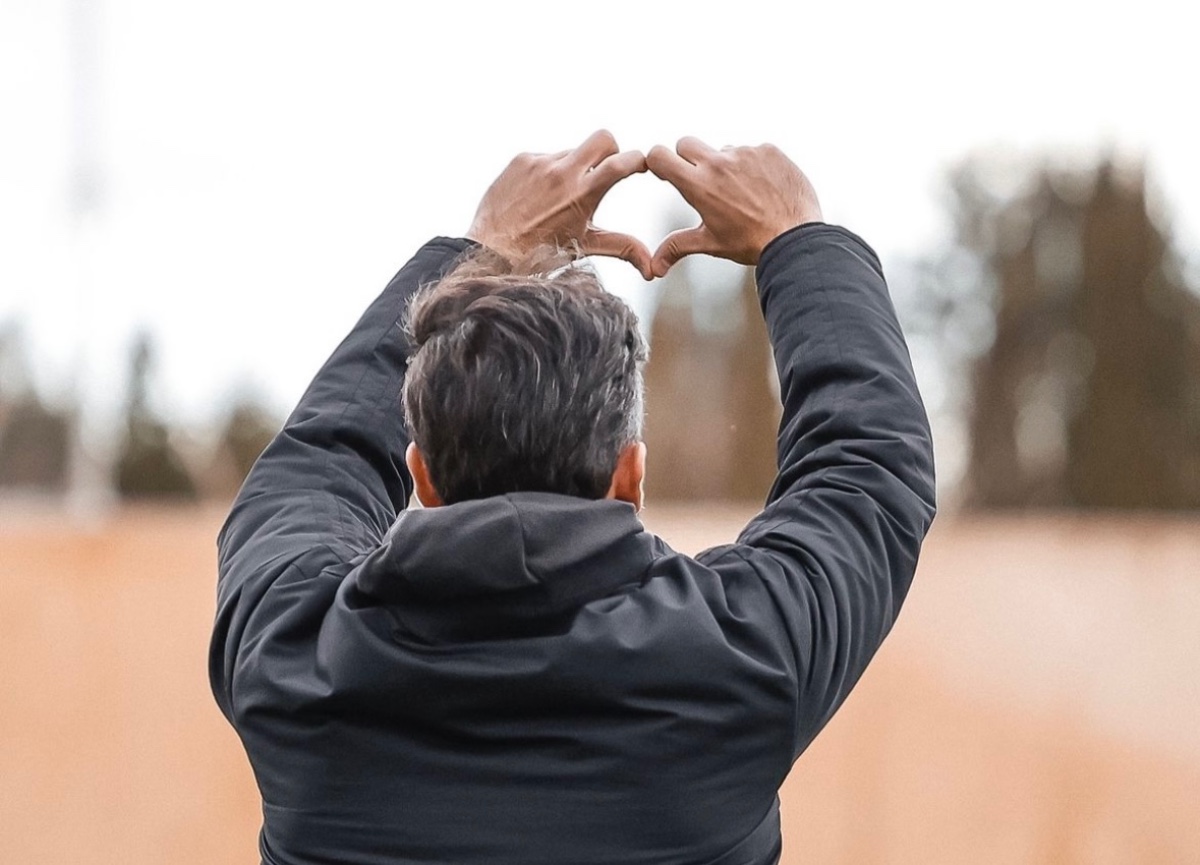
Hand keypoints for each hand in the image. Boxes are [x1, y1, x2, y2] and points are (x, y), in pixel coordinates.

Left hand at [466, 130, 653, 279]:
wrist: (493, 251)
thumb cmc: (541, 253)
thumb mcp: (585, 247)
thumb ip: (623, 249)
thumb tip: (653, 268)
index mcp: (582, 194)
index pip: (621, 163)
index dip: (638, 160)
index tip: (641, 165)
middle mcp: (562, 173)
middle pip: (603, 138)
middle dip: (610, 151)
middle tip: (603, 171)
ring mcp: (540, 163)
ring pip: (572, 152)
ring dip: (573, 168)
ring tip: (559, 198)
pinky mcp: (521, 159)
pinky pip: (546, 157)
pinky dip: (548, 172)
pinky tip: (538, 195)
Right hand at [646, 138, 821, 276]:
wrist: (795, 238)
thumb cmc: (753, 242)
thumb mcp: (711, 244)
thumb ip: (678, 247)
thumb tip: (656, 264)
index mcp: (699, 185)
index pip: (660, 155)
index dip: (658, 162)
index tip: (665, 171)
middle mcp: (720, 163)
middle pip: (687, 144)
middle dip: (688, 159)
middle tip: (702, 181)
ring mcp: (745, 153)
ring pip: (723, 149)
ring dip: (726, 165)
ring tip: (743, 193)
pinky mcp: (768, 150)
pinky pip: (752, 151)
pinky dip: (753, 165)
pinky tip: (763, 187)